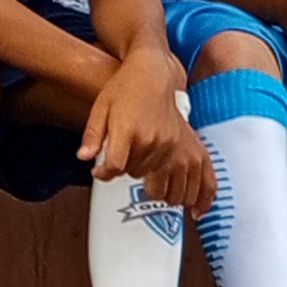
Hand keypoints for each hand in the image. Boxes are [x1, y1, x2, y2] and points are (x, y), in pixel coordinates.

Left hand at [81, 45, 215, 212]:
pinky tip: (195, 212)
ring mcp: (176, 148)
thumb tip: (84, 158)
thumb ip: (93, 136)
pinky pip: (202, 181)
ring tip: (152, 183)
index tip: (101, 172)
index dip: (104, 174)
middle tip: (128, 158)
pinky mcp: (192, 149)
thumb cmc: (125, 90)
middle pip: (137, 178)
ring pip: (167, 187)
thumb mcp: (100, 109)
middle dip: (130, 172)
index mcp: (130, 132)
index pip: (114, 170)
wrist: (153, 74)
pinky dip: (200, 199)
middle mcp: (155, 143)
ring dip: (158, 190)